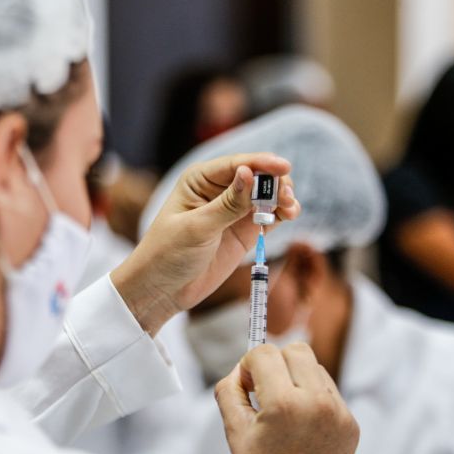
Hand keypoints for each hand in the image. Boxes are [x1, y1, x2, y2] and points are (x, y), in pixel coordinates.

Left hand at [110, 153, 298, 333]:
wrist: (163, 289)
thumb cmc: (168, 253)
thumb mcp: (197, 227)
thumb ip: (228, 204)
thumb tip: (249, 173)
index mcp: (199, 179)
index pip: (237, 164)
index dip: (262, 163)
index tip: (284, 167)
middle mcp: (218, 189)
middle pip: (257, 176)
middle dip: (275, 182)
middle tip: (286, 197)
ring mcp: (233, 210)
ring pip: (266, 195)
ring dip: (282, 197)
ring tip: (290, 209)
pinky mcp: (244, 230)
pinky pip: (269, 215)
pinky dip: (282, 213)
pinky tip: (289, 215)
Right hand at [215, 344, 358, 453]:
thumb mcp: (235, 433)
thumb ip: (230, 391)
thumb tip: (239, 369)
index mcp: (284, 406)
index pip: (265, 353)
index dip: (249, 364)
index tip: (246, 383)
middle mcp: (317, 404)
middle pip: (296, 350)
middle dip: (275, 362)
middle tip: (264, 387)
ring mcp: (339, 414)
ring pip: (315, 367)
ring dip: (295, 377)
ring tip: (282, 407)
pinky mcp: (351, 424)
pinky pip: (329, 390)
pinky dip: (312, 396)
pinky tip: (300, 422)